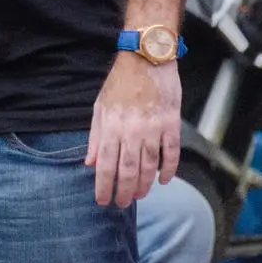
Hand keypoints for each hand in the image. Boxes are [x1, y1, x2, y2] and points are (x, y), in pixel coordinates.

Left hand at [87, 52, 180, 206]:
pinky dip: (169, 169)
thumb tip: (89, 162)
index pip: (106, 164)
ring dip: (144, 184)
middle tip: (121, 203)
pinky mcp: (171, 124)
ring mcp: (153, 129)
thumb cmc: (119, 82)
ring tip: (139, 195)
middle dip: (123, 191)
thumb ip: (95, 136)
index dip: (103, 185)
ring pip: (149, 165)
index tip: (102, 200)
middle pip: (127, 170)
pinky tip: (164, 180)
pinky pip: (172, 153)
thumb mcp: (99, 107)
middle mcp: (132, 131)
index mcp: (111, 126)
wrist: (146, 59)